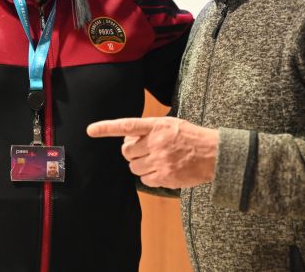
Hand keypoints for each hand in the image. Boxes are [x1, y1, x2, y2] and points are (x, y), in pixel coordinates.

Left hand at [87, 116, 218, 187]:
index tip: (90, 130)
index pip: (127, 125)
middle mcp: (157, 143)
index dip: (107, 128)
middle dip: (131, 152)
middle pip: (127, 151)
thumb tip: (128, 137)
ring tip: (154, 160)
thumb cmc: (191, 137)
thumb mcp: (170, 124)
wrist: (214, 154)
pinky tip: (161, 170)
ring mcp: (161, 161)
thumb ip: (149, 128)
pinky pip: (144, 180)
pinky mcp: (165, 177)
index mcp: (157, 126)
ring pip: (133, 167)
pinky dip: (149, 176)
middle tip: (144, 150)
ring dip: (139, 165)